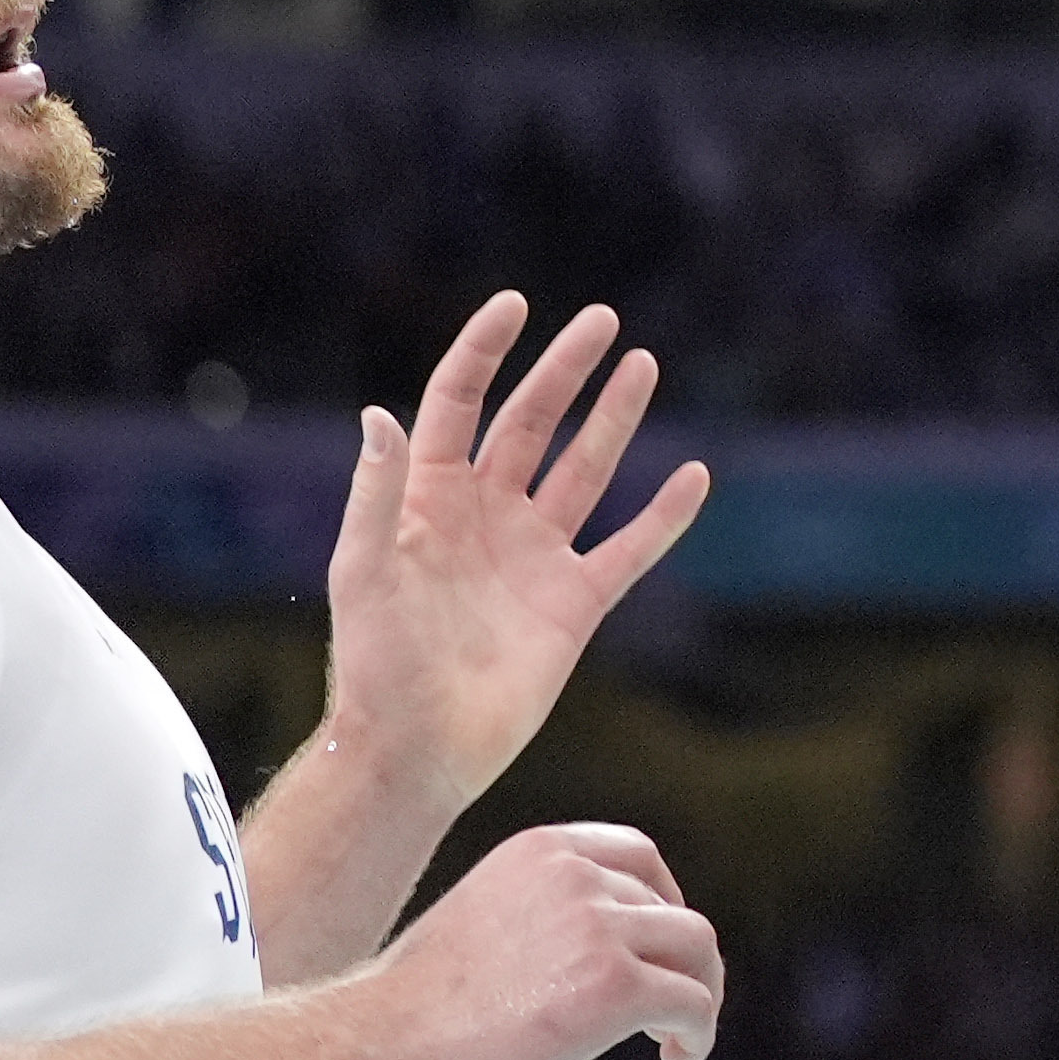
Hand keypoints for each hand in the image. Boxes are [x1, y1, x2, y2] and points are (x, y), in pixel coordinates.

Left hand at [323, 293, 710, 821]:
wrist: (417, 753)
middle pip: (530, 424)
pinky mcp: (575, 604)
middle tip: (601, 320)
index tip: (515, 306)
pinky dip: (664, 515)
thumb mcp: (365, 573)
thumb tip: (379, 414)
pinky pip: (630, 548)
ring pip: (584, 470)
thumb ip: (378, 496)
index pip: (459, 406)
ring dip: (613, 418)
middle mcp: (486, 517)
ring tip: (643, 363)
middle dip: (564, 371)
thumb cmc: (374, 667)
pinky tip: (693, 476)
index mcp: (430, 500)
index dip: (484, 353)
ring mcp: (534, 558)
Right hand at [353, 822, 722, 1059]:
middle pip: (675, 909)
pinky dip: (699, 1033)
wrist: (373, 1043)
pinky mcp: (615, 987)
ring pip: (698, 949)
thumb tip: (604, 949)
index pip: (638, 856)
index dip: (661, 904)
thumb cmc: (416, 1002)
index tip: (654, 950)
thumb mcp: (484, 916)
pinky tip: (678, 1059)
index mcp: (543, 849)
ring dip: (701, 993)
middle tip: (670, 1007)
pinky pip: (692, 1002)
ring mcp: (599, 927)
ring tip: (679, 1038)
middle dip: (684, 959)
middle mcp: (578, 875)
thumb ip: (544, 913)